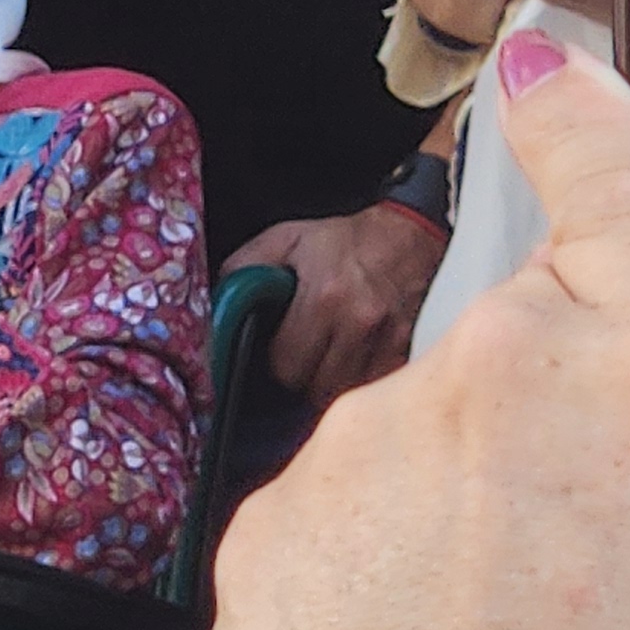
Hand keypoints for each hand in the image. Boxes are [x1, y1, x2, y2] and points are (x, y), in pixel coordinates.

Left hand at [228, 205, 437, 407]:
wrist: (409, 235)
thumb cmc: (345, 240)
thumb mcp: (287, 239)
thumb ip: (246, 268)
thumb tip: (220, 302)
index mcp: (325, 296)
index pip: (286, 365)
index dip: (275, 363)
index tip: (276, 352)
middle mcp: (359, 322)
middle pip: (315, 388)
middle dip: (300, 379)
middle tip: (300, 358)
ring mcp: (387, 340)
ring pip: (344, 394)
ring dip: (328, 386)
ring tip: (324, 361)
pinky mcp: (406, 351)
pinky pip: (372, 388)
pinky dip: (357, 383)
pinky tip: (350, 363)